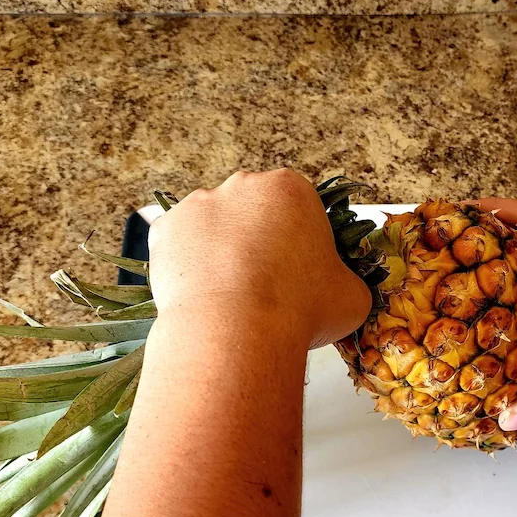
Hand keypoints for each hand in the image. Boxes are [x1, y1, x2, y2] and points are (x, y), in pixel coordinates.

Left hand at [147, 169, 371, 348]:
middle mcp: (243, 184)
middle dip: (257, 241)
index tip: (298, 271)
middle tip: (265, 284)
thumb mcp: (352, 295)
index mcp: (291, 188)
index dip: (299, 242)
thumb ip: (345, 280)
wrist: (237, 333)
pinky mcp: (164, 229)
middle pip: (252, 212)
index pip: (297, 208)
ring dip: (222, 251)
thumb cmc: (301, 309)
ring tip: (231, 295)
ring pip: (214, 227)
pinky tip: (204, 295)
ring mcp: (199, 204)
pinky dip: (188, 266)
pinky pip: (179, 246)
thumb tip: (340, 289)